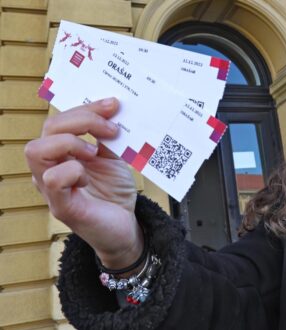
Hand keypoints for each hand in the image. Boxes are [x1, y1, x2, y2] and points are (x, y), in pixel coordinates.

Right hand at [25, 98, 142, 268]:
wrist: (126, 227)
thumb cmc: (114, 192)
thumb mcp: (115, 158)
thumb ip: (109, 137)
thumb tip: (114, 109)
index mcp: (63, 152)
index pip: (61, 120)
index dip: (87, 108)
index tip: (113, 105)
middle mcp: (51, 166)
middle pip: (48, 129)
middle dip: (81, 120)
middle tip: (111, 130)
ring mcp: (51, 187)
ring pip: (36, 151)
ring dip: (69, 143)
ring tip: (94, 153)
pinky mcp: (61, 206)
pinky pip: (51, 180)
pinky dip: (72, 171)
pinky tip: (86, 178)